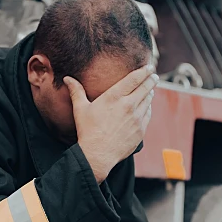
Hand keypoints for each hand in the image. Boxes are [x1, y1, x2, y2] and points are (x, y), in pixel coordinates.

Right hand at [64, 65, 158, 182]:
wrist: (98, 154)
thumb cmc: (88, 131)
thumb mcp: (80, 109)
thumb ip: (76, 91)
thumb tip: (67, 78)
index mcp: (114, 96)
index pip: (134, 78)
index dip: (144, 71)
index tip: (149, 67)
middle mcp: (128, 105)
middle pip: (146, 87)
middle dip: (151, 79)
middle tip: (154, 76)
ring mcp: (136, 118)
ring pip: (148, 100)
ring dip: (150, 93)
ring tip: (151, 89)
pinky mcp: (140, 130)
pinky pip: (148, 114)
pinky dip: (148, 107)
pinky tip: (147, 106)